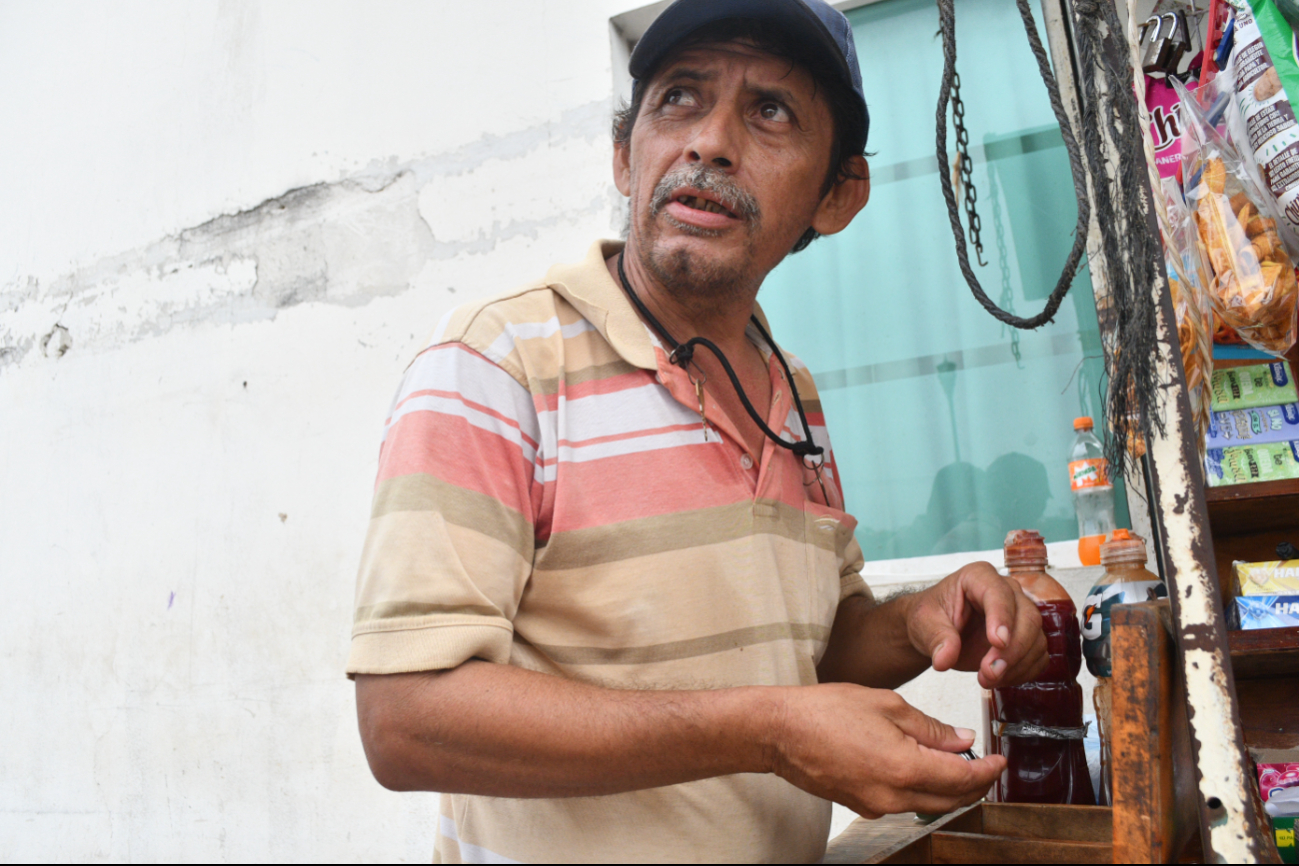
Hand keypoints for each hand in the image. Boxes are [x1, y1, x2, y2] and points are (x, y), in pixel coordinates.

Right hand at [771, 684, 1002, 817]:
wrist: (779, 731)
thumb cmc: (824, 711)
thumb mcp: (886, 704)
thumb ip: (930, 727)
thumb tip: (962, 740)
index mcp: (904, 767)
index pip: (963, 778)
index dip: (987, 771)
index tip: (1000, 760)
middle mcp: (892, 795)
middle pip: (950, 799)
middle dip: (974, 784)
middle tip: (986, 764)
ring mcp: (876, 806)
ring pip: (928, 804)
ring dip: (948, 788)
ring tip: (956, 763)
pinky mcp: (861, 806)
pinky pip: (903, 802)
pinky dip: (921, 789)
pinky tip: (920, 767)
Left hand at [904, 562, 1047, 688]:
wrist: (934, 631)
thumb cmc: (930, 617)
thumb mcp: (923, 624)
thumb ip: (936, 638)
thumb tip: (944, 658)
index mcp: (978, 577)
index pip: (999, 593)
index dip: (1002, 617)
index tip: (997, 642)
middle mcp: (1006, 592)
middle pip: (1027, 617)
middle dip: (1012, 650)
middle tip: (990, 671)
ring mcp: (1019, 615)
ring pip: (1037, 639)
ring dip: (1016, 665)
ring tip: (987, 679)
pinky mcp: (1026, 638)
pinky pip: (1038, 656)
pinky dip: (1023, 672)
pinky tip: (1000, 678)